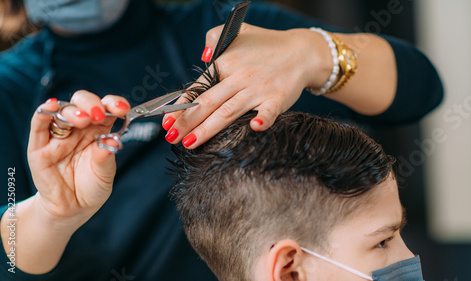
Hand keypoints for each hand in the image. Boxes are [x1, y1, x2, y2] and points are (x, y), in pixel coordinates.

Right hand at [27, 90, 129, 226]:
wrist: (72, 208)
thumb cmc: (91, 187)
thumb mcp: (105, 174)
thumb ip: (105, 158)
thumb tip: (112, 141)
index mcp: (99, 129)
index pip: (107, 108)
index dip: (115, 104)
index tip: (123, 108)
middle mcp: (79, 128)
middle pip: (83, 103)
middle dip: (92, 104)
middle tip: (100, 114)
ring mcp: (59, 135)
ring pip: (63, 111)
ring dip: (73, 110)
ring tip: (84, 118)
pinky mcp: (40, 146)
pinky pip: (39, 124)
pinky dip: (44, 112)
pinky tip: (51, 105)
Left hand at [161, 23, 331, 148]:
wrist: (302, 52)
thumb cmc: (267, 46)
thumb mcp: (238, 31)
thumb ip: (214, 38)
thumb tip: (202, 57)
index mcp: (226, 63)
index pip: (198, 86)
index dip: (181, 105)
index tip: (165, 121)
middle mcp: (239, 77)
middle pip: (208, 103)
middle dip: (187, 122)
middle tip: (171, 138)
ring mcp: (258, 89)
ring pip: (228, 111)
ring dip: (208, 128)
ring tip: (190, 143)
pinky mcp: (278, 99)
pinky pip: (269, 111)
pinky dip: (263, 120)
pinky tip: (254, 128)